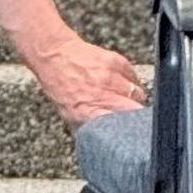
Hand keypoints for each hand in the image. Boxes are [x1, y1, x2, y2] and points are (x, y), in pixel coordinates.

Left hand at [26, 29, 147, 129]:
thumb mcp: (68, 112)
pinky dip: (131, 81)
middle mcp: (101, 95)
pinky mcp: (117, 62)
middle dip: (135, 115)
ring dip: (133, 98)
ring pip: (138, 94)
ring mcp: (110, 78)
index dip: (128, 132)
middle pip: (135, 111)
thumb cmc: (58, 84)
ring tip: (121, 95)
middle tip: (128, 113)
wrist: (54, 54)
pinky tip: (119, 81)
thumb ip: (88, 126)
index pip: (119, 128)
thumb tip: (102, 139)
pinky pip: (134, 77)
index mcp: (87, 112)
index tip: (130, 132)